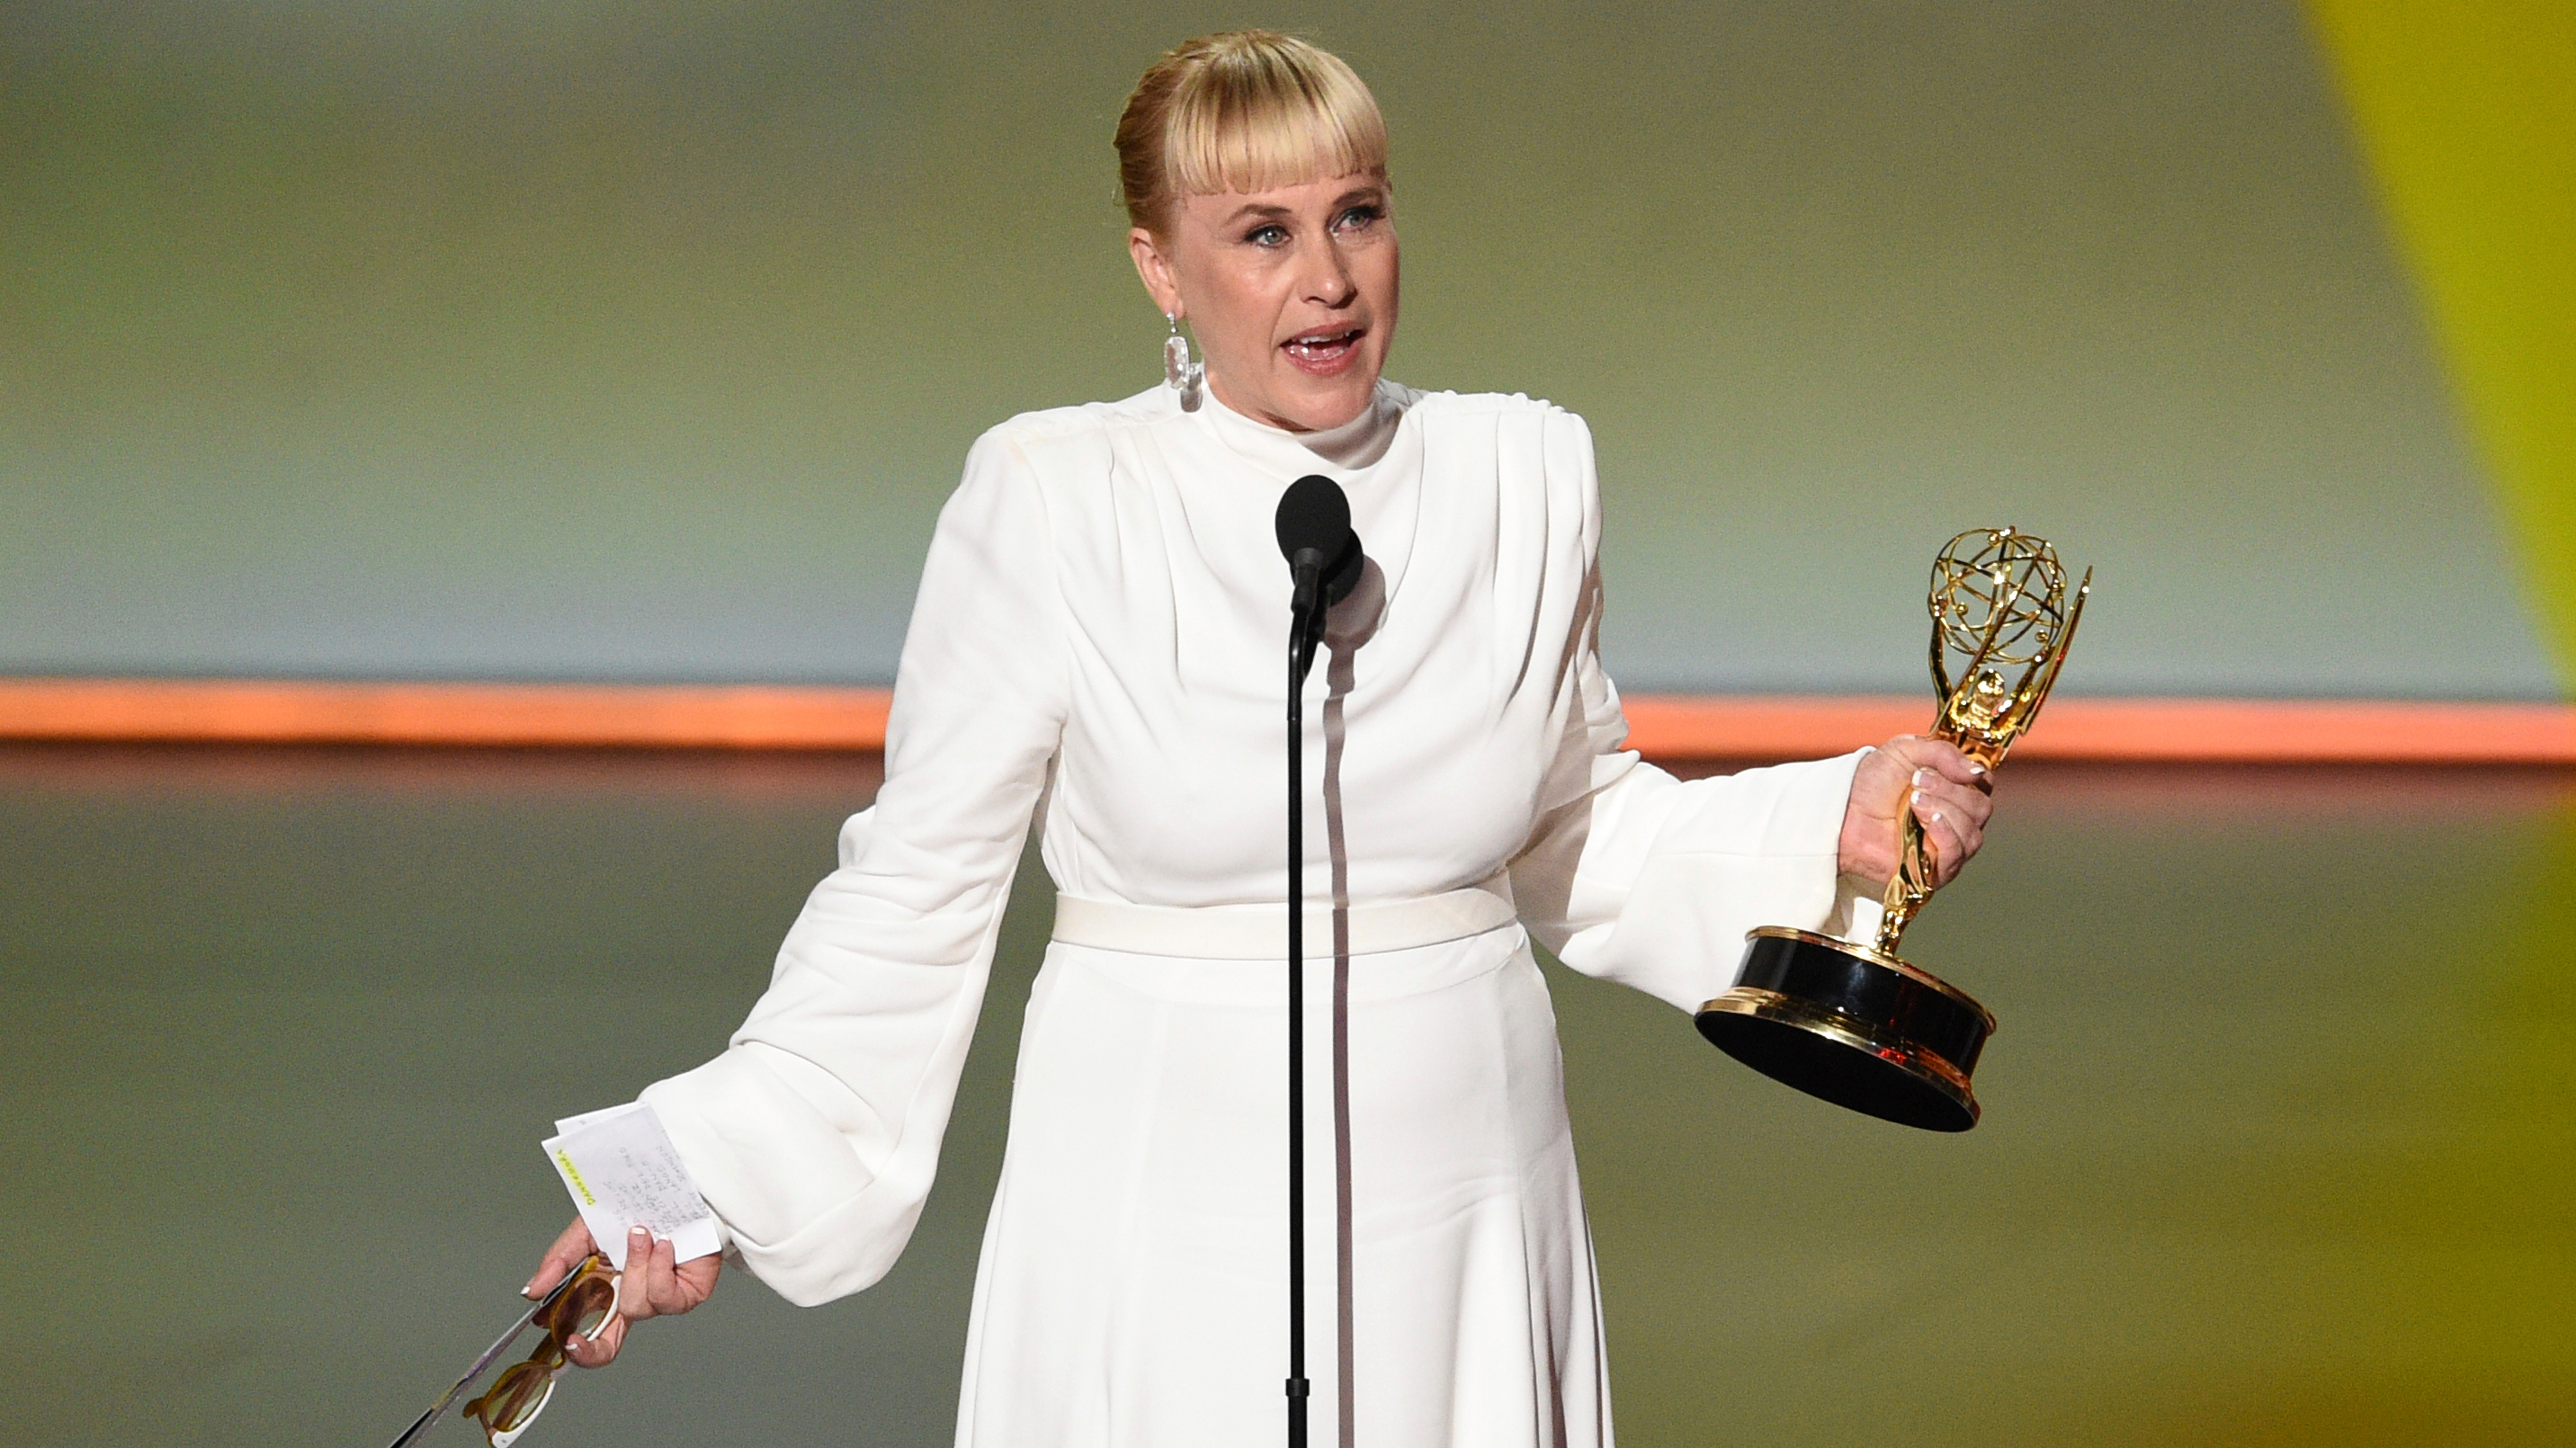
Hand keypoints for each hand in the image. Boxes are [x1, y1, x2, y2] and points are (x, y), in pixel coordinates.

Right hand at [523, 1217, 719, 1368]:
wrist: (683, 1190)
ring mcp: (659, 1299)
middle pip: (608, 1347)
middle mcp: (632, 1299)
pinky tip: (664, 1245)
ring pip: (634, 1307)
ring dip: (634, 1267)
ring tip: (642, 1235)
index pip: (592, 1334)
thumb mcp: (589, 1230)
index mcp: (606, 1290)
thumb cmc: (638, 1210)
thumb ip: (560, 1260)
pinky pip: (663, 1296)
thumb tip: (531, 1290)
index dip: (579, 1350)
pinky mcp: (688, 1294)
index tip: (564, 1343)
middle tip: (573, 1341)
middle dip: (590, 1350)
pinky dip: (657, 1267)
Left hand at [1837, 735, 1992, 890]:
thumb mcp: (1905, 751)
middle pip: (1980, 809)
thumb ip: (1943, 753)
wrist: (1842, 811)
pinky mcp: (1933, 869)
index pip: (1984, 784)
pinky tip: (1927, 822)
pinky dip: (1946, 834)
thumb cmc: (1871, 782)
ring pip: (1972, 832)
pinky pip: (1956, 854)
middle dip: (1950, 791)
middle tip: (1917, 782)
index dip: (1971, 774)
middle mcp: (1957, 820)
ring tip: (1913, 801)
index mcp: (1954, 791)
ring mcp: (1947, 846)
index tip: (1938, 766)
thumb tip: (1977, 772)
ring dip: (1945, 811)